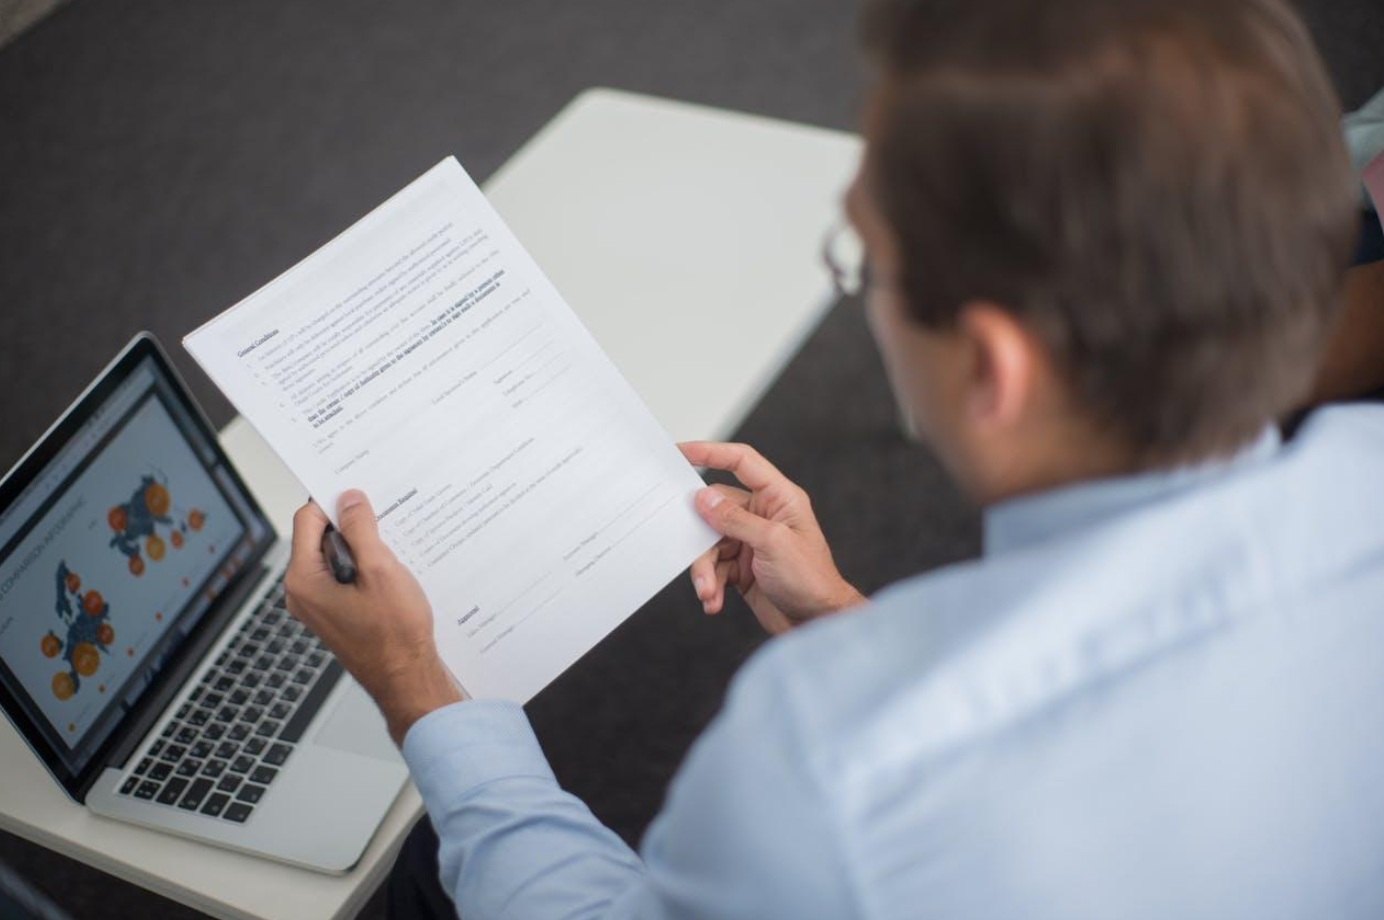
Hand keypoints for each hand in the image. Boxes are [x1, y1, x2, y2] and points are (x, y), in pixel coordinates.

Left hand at [284, 490, 461, 744]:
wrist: (407, 678)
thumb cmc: (394, 636)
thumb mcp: (380, 571)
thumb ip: (361, 529)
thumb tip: (349, 499)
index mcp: (304, 579)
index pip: (308, 519)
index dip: (335, 502)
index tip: (362, 494)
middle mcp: (303, 591)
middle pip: (320, 536)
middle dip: (353, 525)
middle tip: (385, 522)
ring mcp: (318, 604)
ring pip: (336, 556)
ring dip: (363, 547)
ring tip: (392, 554)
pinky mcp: (335, 612)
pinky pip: (345, 575)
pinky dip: (366, 567)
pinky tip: (391, 573)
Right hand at [679, 442, 863, 634]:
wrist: (816, 622)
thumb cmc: (812, 580)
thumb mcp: (772, 543)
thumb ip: (735, 519)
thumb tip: (704, 498)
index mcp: (779, 498)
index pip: (742, 463)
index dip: (711, 452)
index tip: (682, 451)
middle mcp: (763, 516)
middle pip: (716, 510)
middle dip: (702, 539)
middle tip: (694, 555)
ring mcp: (751, 541)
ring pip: (711, 544)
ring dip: (705, 570)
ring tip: (709, 590)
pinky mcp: (742, 567)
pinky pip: (715, 567)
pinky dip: (711, 584)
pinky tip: (714, 600)